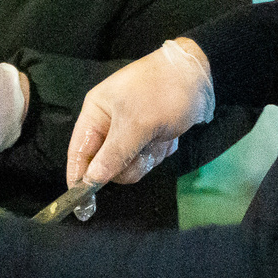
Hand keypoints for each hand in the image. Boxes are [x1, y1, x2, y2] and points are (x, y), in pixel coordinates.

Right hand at [67, 38, 214, 189]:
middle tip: (143, 150)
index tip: (79, 202)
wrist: (200, 75)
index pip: (79, 151)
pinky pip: (148, 157)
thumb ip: (113, 155)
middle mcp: (110, 124)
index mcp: (96, 113)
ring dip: (148, 156)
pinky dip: (160, 150)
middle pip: (107, 164)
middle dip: (128, 162)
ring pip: (130, 164)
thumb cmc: (162, 92)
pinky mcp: (150, 136)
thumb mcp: (136, 124)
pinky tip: (169, 135)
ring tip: (160, 137)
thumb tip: (91, 180)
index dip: (78, 176)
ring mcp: (131, 131)